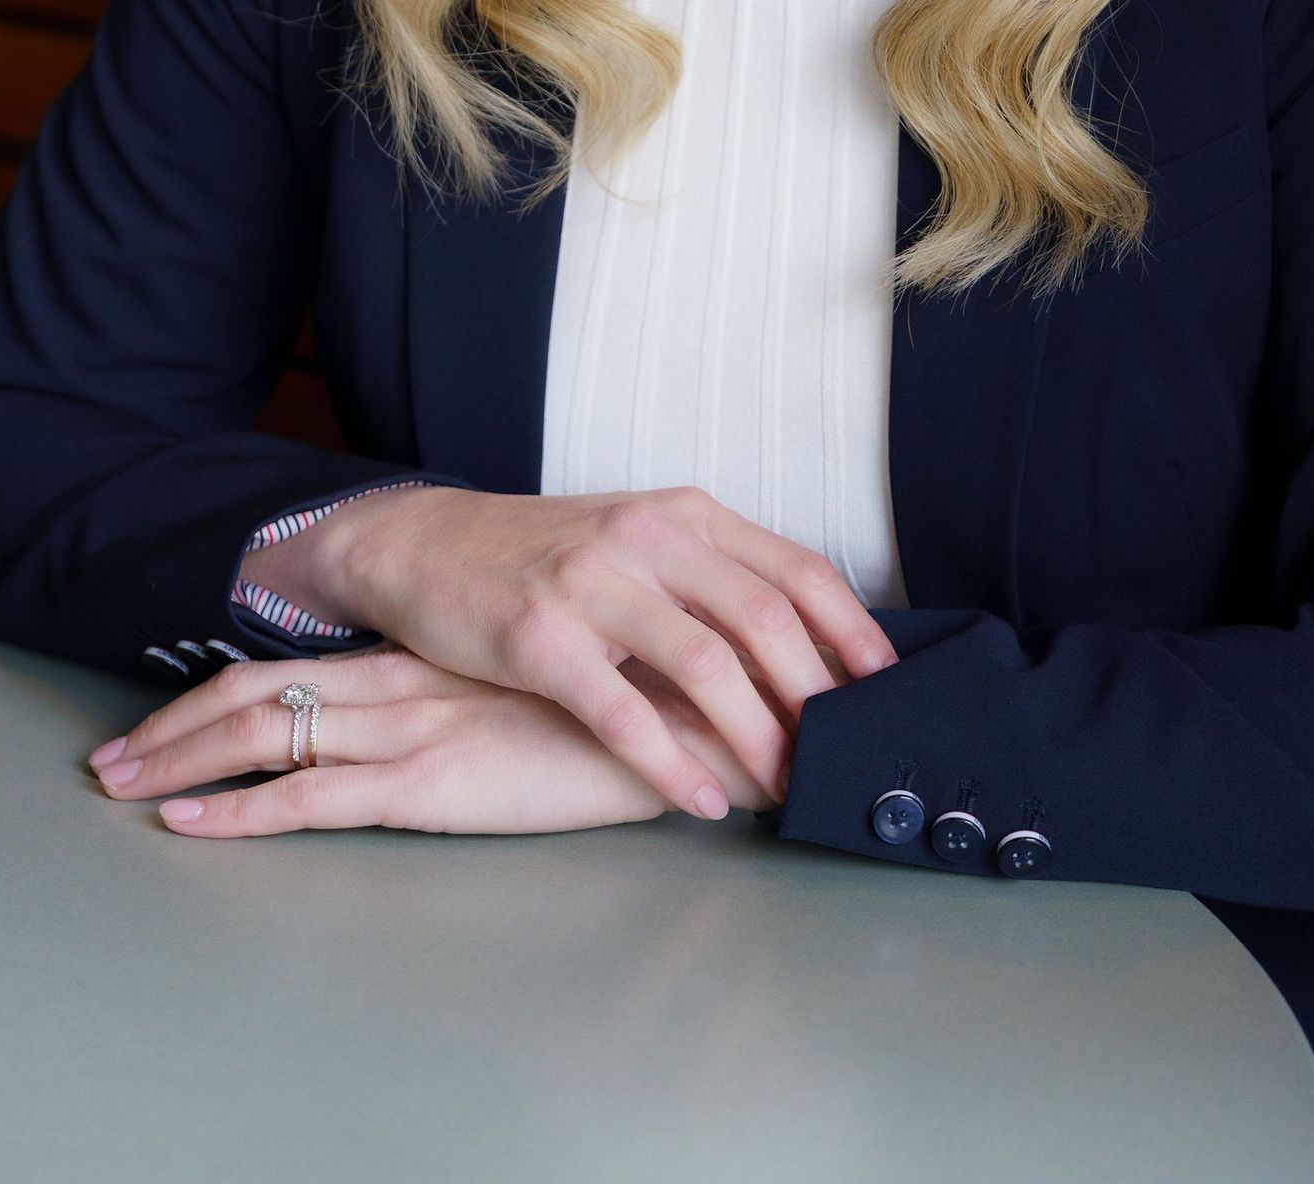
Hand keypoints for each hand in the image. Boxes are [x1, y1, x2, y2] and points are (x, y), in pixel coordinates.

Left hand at [87, 646, 777, 838]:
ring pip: (265, 736)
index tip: (163, 718)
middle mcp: (400, 684)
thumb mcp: (532, 695)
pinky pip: (309, 798)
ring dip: (182, 764)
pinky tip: (192, 825)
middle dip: (172, 728)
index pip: (295, 667)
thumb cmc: (621, 709)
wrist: (679, 716)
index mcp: (423, 663)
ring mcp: (408, 731)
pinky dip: (239, 814)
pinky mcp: (427, 783)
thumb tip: (449, 719)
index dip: (220, 690)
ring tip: (119, 788)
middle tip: (105, 760)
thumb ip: (483, 701)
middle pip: (257, 694)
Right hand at [305, 481, 896, 819]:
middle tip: (838, 756)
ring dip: (755, 736)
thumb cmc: (546, 558)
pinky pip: (621, 710)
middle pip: (763, 617)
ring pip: (703, 663)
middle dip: (812, 696)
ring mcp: (591, 582)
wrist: (426, 545)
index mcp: (683, 514)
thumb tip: (804, 657)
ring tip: (781, 786)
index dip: (851, 631)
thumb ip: (709, 583)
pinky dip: (668, 762)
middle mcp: (647, 536)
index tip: (887, 689)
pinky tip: (697, 801)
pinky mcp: (538, 636)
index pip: (795, 568)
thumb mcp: (637, 545)